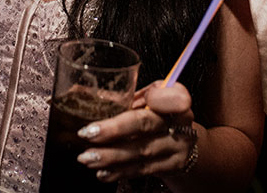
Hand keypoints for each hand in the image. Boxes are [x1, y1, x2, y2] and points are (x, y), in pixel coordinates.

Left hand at [75, 82, 198, 181]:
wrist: (183, 143)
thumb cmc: (159, 115)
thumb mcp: (149, 99)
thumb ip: (126, 97)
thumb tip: (83, 95)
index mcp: (176, 98)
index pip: (172, 96)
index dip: (158, 98)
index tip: (136, 99)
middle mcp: (180, 123)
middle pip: (146, 124)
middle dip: (114, 130)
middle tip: (88, 133)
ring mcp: (177, 147)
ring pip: (141, 151)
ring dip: (110, 156)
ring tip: (87, 157)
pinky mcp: (172, 167)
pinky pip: (142, 170)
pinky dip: (119, 171)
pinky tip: (102, 172)